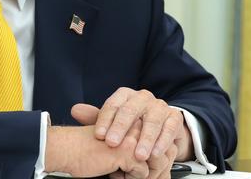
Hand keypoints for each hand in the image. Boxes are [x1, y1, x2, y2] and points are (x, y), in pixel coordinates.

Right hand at [45, 125, 148, 177]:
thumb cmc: (86, 146)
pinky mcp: (127, 152)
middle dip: (146, 166)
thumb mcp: (112, 136)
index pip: (155, 142)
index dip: (146, 156)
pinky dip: (129, 178)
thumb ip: (129, 137)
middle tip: (124, 168)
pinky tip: (113, 171)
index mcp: (131, 119)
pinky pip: (143, 173)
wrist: (66, 148)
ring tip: (118, 169)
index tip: (131, 162)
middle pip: (157, 152)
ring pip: (153, 163)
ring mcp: (131, 137)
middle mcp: (134, 125)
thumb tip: (151, 156)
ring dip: (139, 172)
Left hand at [71, 89, 193, 160]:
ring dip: (144, 139)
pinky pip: (169, 129)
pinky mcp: (174, 117)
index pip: (113, 105)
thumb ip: (95, 117)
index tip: (99, 136)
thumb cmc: (131, 124)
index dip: (105, 120)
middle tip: (112, 143)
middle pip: (130, 110)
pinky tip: (155, 153)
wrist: (158, 125)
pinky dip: (162, 142)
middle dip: (121, 128)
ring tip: (138, 155)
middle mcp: (142, 97)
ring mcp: (159, 106)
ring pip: (151, 121)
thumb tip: (75, 110)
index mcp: (125, 95)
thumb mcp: (113, 120)